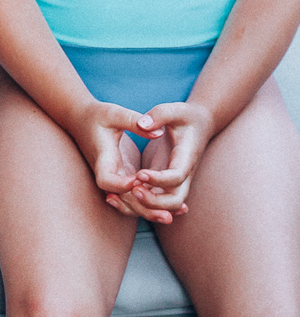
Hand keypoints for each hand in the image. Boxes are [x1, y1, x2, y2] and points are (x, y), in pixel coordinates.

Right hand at [74, 100, 177, 226]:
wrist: (82, 120)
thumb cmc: (97, 115)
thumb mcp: (114, 114)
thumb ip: (135, 121)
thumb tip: (159, 132)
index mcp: (102, 158)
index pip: (106, 180)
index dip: (122, 184)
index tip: (139, 180)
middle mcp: (108, 173)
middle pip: (121, 199)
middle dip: (143, 208)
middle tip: (167, 216)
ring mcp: (115, 177)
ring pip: (129, 201)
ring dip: (148, 211)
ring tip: (171, 218)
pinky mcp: (123, 176)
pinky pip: (135, 195)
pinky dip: (149, 203)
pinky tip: (170, 209)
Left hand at [105, 101, 212, 220]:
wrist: (198, 125)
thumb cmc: (185, 116)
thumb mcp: (175, 109)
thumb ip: (160, 115)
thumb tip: (142, 124)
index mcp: (186, 157)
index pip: (177, 176)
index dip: (159, 179)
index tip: (139, 173)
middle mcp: (184, 174)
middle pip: (174, 201)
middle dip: (154, 202)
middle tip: (132, 189)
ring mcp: (175, 181)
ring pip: (165, 206)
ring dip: (145, 207)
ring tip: (120, 196)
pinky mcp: (164, 183)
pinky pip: (155, 201)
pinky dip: (140, 204)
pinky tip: (117, 199)